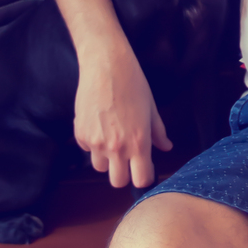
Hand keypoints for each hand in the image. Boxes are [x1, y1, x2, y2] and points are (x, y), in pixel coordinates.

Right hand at [73, 49, 172, 188]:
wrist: (106, 65)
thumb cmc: (133, 84)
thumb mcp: (151, 108)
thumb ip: (158, 133)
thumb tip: (166, 147)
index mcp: (138, 143)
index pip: (141, 180)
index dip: (144, 176)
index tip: (144, 167)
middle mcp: (116, 148)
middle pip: (118, 182)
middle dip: (124, 173)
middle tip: (127, 158)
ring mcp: (96, 142)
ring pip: (100, 167)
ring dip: (106, 159)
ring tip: (111, 138)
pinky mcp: (80, 134)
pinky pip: (87, 150)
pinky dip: (93, 144)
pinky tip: (99, 125)